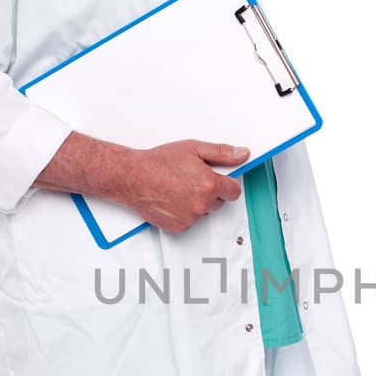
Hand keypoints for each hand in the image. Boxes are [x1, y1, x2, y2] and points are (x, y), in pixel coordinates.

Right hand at [116, 140, 249, 233]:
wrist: (133, 178)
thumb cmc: (158, 163)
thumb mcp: (193, 149)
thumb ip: (222, 153)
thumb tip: (242, 154)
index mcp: (209, 185)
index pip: (234, 191)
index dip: (227, 184)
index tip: (220, 179)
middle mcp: (202, 204)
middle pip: (219, 202)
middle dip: (210, 192)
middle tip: (192, 180)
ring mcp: (190, 218)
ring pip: (204, 212)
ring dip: (197, 203)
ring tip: (179, 188)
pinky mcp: (179, 227)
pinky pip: (190, 220)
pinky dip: (184, 212)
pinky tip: (173, 199)